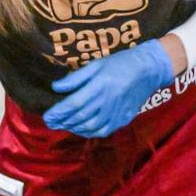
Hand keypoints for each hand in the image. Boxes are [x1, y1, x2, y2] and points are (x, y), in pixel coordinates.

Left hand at [43, 39, 173, 137]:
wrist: (148, 70)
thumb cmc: (120, 64)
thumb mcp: (96, 65)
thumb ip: (76, 78)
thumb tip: (56, 87)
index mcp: (99, 86)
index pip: (74, 104)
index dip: (59, 112)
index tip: (47, 116)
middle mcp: (107, 101)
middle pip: (80, 117)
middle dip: (63, 122)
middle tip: (51, 123)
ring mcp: (116, 112)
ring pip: (90, 127)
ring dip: (74, 128)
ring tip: (64, 125)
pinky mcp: (123, 119)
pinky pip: (103, 130)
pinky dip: (90, 132)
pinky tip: (82, 129)